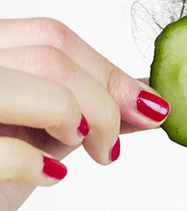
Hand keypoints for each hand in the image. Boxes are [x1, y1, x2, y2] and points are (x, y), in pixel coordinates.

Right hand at [0, 17, 169, 210]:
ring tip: (82, 152)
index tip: (147, 109)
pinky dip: (43, 166)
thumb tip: (148, 98)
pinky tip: (48, 175)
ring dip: (85, 124)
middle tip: (110, 147)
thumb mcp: (41, 133)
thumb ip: (88, 110)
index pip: (52, 35)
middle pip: (55, 56)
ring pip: (49, 90)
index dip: (108, 72)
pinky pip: (12, 151)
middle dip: (106, 104)